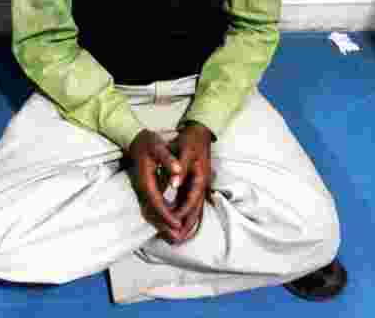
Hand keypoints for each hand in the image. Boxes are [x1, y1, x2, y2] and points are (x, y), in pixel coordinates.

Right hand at [127, 129, 183, 240]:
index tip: (178, 224)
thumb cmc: (148, 143)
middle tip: (179, 238)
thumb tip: (178, 171)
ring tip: (177, 236)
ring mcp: (143, 190)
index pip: (156, 202)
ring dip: (163, 224)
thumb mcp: (158, 147)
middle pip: (152, 213)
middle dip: (165, 226)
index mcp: (145, 181)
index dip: (167, 215)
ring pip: (152, 212)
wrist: (134, 140)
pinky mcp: (147, 190)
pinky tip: (172, 221)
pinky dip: (162, 216)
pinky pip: (154, 207)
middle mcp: (143, 189)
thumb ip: (168, 160)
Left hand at [164, 121, 213, 244]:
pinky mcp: (194, 186)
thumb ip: (180, 167)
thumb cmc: (190, 141)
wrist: (198, 133)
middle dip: (186, 225)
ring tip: (177, 238)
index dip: (182, 212)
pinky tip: (179, 223)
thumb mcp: (185, 151)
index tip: (172, 223)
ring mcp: (199, 187)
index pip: (191, 201)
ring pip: (194, 210)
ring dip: (187, 224)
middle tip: (176, 240)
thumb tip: (175, 184)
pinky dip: (186, 215)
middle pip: (196, 210)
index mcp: (200, 178)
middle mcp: (202, 185)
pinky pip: (191, 204)